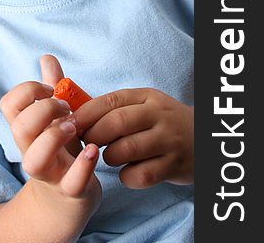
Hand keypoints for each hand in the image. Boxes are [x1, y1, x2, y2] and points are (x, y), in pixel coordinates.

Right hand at [0, 68, 100, 204]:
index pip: (9, 103)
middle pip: (20, 127)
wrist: (63, 202)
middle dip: (44, 110)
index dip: (27, 90)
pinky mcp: (72, 191)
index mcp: (27, 130)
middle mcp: (32, 150)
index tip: (49, 90)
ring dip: (55, 136)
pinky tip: (93, 150)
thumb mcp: (54, 119)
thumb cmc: (60, 152)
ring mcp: (51, 172)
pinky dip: (83, 165)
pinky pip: (72, 182)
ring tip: (74, 128)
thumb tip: (46, 57)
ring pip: (35, 159)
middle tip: (66, 109)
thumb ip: (52, 88)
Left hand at [72, 88, 193, 188]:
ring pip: (126, 150)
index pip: (110, 101)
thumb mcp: (144, 105)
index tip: (70, 123)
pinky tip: (128, 171)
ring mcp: (168, 141)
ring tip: (110, 156)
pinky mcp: (174, 166)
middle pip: (116, 123)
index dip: (86, 113)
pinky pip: (140, 175)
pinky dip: (126, 177)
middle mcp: (159, 115)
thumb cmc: (161, 123)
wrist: (203, 140)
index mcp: (147, 97)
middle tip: (88, 142)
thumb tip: (74, 114)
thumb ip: (115, 108)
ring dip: (109, 156)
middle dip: (94, 134)